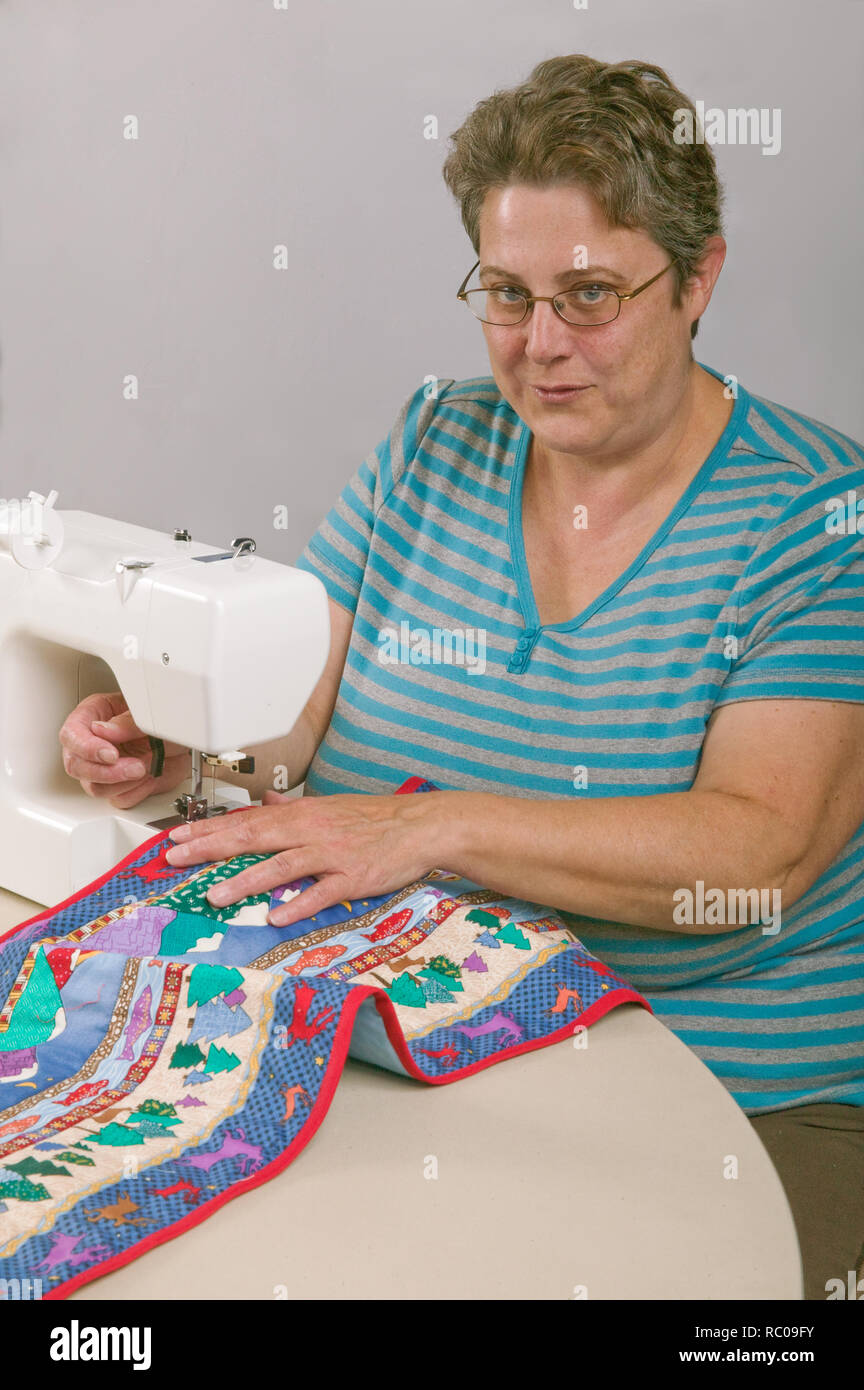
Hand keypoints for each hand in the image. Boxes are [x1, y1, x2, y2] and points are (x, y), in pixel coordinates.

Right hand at [59, 691, 191, 808]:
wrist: (186, 742)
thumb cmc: (164, 720)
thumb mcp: (149, 712)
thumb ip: (127, 721)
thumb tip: (103, 730)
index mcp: (93, 716)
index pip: (72, 735)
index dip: (87, 748)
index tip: (111, 754)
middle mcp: (93, 743)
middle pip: (77, 766)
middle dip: (107, 771)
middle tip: (135, 767)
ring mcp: (104, 768)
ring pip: (95, 787)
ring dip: (123, 782)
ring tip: (147, 767)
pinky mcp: (119, 787)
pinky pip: (118, 799)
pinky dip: (137, 792)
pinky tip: (150, 777)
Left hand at [163, 788, 448, 924]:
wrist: (421, 825)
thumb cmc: (376, 819)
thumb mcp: (330, 807)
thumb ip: (295, 808)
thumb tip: (268, 804)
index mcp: (302, 815)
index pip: (245, 821)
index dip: (208, 829)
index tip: (176, 837)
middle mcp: (310, 831)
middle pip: (252, 838)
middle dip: (210, 849)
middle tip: (174, 858)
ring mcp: (331, 854)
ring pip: (281, 865)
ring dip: (245, 881)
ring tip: (214, 895)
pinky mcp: (353, 877)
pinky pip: (321, 892)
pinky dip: (299, 904)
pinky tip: (276, 915)